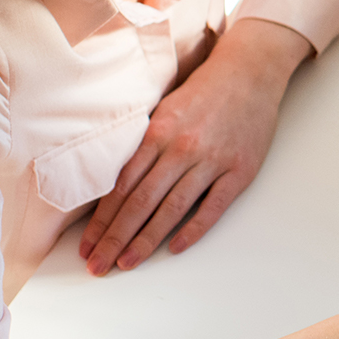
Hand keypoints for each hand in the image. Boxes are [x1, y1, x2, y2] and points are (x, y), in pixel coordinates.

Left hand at [79, 18, 310, 274]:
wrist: (250, 72)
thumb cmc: (204, 91)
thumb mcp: (164, 110)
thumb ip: (144, 145)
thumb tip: (115, 186)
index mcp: (158, 133)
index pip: (122, 187)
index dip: (102, 220)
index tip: (88, 245)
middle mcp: (181, 149)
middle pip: (140, 203)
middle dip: (115, 238)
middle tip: (98, 266)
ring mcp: (212, 161)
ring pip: (172, 209)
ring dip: (146, 240)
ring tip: (127, 263)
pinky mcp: (240, 170)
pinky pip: (213, 206)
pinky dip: (193, 229)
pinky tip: (174, 247)